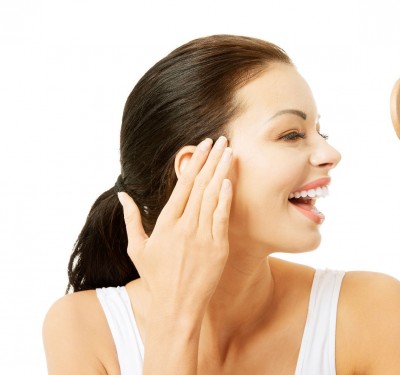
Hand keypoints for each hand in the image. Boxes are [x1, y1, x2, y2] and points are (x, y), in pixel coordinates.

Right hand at [117, 136, 232, 314]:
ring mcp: (203, 237)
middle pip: (201, 185)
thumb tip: (122, 194)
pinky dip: (226, 198)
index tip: (201, 145)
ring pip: (213, 196)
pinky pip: (223, 218)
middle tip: (221, 140)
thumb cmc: (155, 278)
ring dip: (223, 171)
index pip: (182, 185)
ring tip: (229, 152)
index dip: (194, 162)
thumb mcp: (137, 248)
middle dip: (212, 159)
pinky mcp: (219, 248)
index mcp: (165, 224)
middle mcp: (184, 227)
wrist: (176, 306)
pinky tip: (230, 181)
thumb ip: (131, 219)